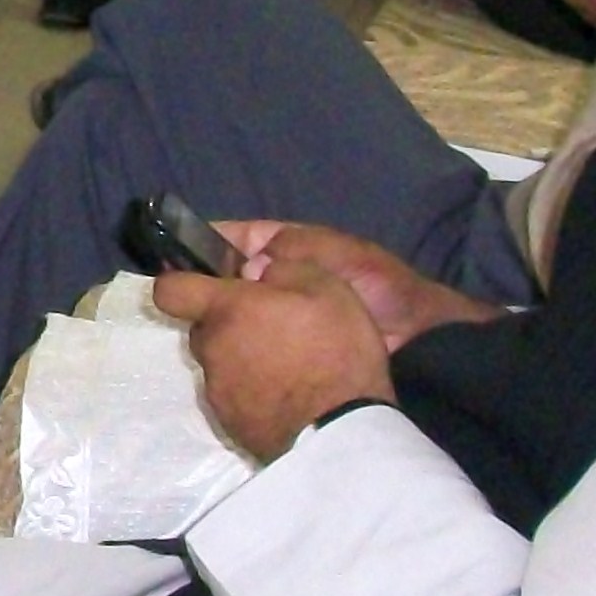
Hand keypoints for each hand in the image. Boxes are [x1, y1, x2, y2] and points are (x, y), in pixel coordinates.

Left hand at [150, 251, 397, 460]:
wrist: (343, 430)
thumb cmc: (335, 351)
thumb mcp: (327, 289)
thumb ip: (283, 269)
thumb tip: (255, 269)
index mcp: (226, 311)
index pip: (169, 290)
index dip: (181, 283)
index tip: (205, 285)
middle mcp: (211, 350)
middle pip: (203, 329)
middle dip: (228, 324)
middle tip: (271, 328)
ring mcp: (217, 392)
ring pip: (219, 364)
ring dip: (242, 360)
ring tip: (286, 367)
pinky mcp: (231, 424)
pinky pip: (234, 398)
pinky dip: (253, 393)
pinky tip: (287, 396)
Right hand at [209, 219, 503, 350]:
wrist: (420, 342)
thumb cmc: (380, 290)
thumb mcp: (334, 254)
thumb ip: (287, 249)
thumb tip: (246, 267)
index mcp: (291, 252)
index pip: (237, 240)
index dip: (206, 244)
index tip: (174, 252)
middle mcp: (281, 284)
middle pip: (228, 282)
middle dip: (209, 289)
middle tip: (186, 300)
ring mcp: (282, 322)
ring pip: (234, 317)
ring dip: (219, 323)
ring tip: (203, 330)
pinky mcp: (286, 354)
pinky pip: (250, 348)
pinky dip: (235, 350)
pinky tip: (223, 356)